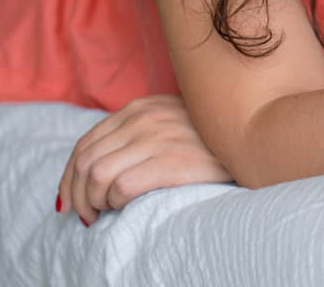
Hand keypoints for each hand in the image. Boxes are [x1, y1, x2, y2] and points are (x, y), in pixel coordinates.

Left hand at [57, 94, 231, 225]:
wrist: (254, 138)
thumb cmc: (210, 140)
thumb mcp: (170, 121)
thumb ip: (138, 132)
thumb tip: (97, 169)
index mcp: (140, 107)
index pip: (85, 144)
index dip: (69, 178)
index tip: (70, 200)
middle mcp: (143, 118)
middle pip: (85, 161)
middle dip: (76, 196)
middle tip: (87, 216)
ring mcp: (157, 138)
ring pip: (96, 176)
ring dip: (94, 202)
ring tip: (105, 214)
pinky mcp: (171, 162)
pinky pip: (121, 187)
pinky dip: (115, 203)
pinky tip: (126, 208)